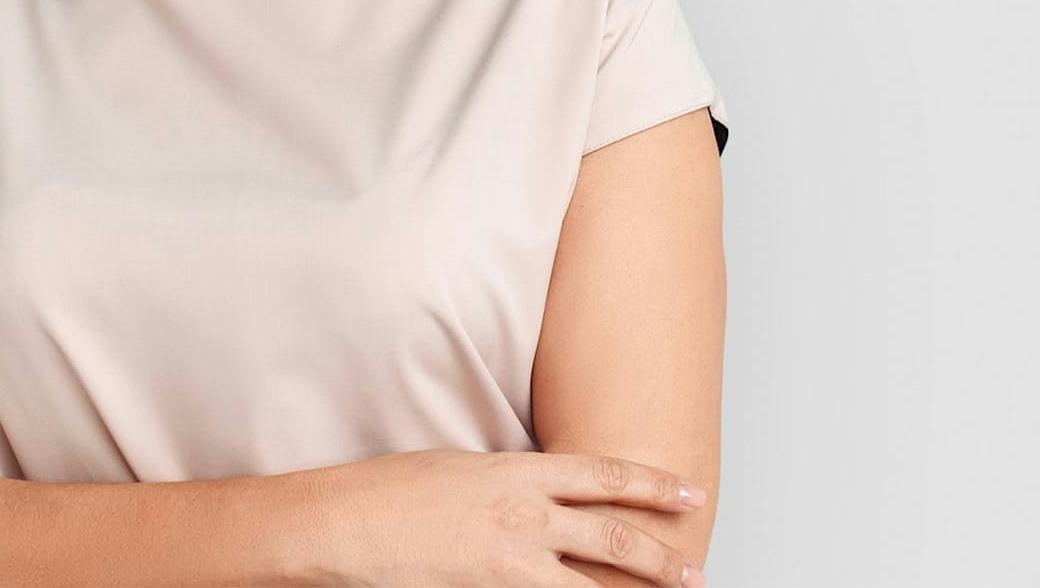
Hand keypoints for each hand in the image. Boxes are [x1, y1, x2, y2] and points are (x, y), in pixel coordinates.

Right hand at [313, 447, 705, 586]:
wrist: (345, 525)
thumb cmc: (392, 491)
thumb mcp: (463, 469)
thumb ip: (511, 484)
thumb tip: (542, 497)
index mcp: (518, 473)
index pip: (605, 475)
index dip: (654, 485)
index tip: (690, 492)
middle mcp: (524, 517)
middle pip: (613, 537)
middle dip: (661, 556)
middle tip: (694, 571)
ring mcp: (510, 564)